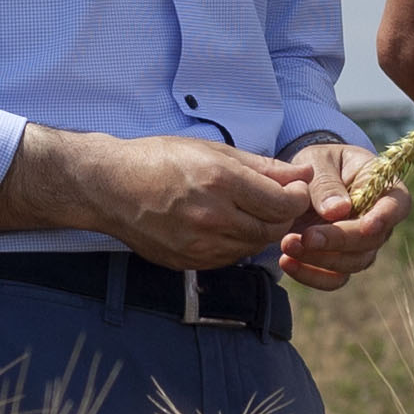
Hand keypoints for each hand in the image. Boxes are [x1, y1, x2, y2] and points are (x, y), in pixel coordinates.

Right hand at [70, 133, 328, 270]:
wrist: (111, 187)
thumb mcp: (213, 151)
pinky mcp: (188, 262)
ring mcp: (198, 244)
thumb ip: (263, 166)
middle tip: (279, 202)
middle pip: (272, 229)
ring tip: (251, 211)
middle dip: (283, 217)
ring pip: (252, 247)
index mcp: (219, 181)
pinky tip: (228, 226)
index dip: (297, 198)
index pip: (281, 203)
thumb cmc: (159, 160)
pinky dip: (238, 244)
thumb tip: (303, 173)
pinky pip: (229, 258)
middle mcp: (211, 216)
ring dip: (262, 231)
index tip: (295, 189)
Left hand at [275, 143, 412, 291]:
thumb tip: (338, 210)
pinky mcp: (341, 261)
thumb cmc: (320, 163)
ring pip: (353, 262)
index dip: (386, 218)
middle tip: (305, 236)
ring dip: (320, 259)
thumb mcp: (320, 161)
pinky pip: (334, 278)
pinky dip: (310, 275)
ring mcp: (362, 245)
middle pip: (371, 240)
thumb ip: (327, 183)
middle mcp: (379, 221)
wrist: (303, 180)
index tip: (367, 226)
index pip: (397, 205)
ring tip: (287, 245)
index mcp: (383, 188)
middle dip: (338, 241)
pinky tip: (287, 262)